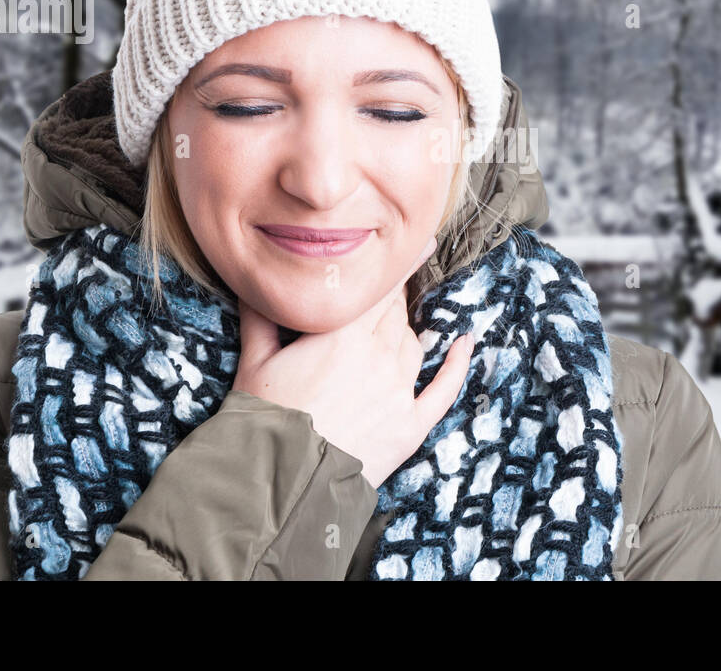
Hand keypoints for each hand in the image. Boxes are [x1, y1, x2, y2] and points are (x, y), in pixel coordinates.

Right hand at [233, 236, 474, 489]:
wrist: (283, 481)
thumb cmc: (265, 419)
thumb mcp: (256, 360)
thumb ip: (262, 316)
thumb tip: (255, 284)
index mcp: (345, 334)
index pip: (381, 288)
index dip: (401, 264)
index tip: (421, 239)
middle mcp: (380, 355)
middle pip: (396, 314)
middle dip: (391, 301)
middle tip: (385, 290)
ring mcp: (399, 391)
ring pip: (413, 345)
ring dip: (406, 331)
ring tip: (397, 323)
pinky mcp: (410, 425)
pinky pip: (443, 389)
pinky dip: (457, 365)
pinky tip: (465, 344)